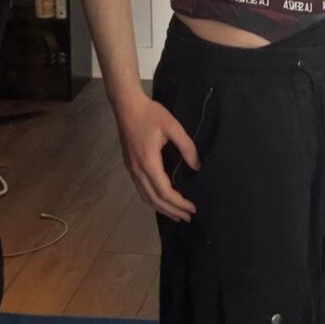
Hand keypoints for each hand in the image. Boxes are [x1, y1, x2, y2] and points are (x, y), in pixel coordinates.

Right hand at [114, 92, 199, 222]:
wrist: (127, 105)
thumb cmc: (151, 114)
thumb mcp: (173, 127)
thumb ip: (187, 147)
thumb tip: (196, 167)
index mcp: (149, 162)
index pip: (164, 192)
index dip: (179, 203)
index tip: (193, 208)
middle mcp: (138, 170)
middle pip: (154, 199)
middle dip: (172, 211)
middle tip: (187, 217)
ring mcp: (131, 169)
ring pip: (145, 197)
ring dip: (161, 208)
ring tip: (176, 214)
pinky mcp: (130, 166)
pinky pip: (141, 189)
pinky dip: (152, 199)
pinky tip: (161, 199)